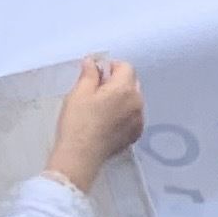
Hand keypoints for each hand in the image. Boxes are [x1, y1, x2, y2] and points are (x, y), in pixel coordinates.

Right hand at [45, 58, 142, 187]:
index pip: (125, 67)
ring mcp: (139, 119)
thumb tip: (92, 61)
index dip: (110, 67)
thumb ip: (89, 74)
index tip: (96, 75)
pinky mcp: (136, 133)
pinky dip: (124, 113)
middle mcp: (138, 101)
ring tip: (101, 108)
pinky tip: (107, 121)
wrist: (80, 155)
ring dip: (121, 98)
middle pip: (131, 82)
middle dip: (116, 82)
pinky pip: (133, 115)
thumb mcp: (79, 93)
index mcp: (125, 89)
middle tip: (96, 91)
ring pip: (133, 99)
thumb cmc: (77, 122)